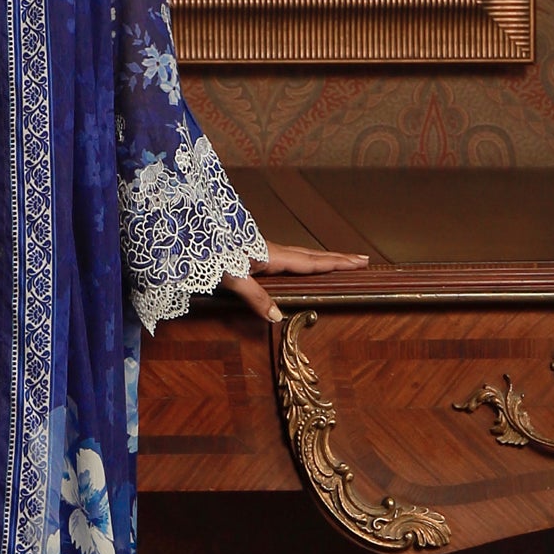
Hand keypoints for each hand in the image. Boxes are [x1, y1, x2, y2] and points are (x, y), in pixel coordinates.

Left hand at [221, 240, 370, 326]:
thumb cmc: (209, 256)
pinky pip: (288, 255)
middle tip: (362, 259)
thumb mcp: (232, 279)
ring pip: (300, 253)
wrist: (191, 236)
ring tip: (339, 261)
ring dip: (321, 257)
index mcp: (271, 256)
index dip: (335, 263)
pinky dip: (304, 259)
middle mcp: (271, 251)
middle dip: (337, 258)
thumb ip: (256, 297)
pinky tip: (300, 263)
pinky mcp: (254, 252)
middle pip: (311, 254)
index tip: (359, 263)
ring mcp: (263, 250)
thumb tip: (278, 317)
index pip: (310, 262)